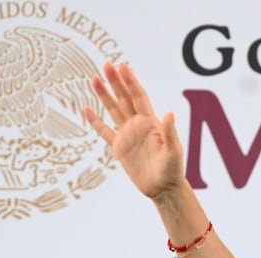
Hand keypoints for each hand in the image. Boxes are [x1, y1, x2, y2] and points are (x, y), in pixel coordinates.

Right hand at [84, 62, 182, 200]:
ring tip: (94, 79)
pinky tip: (87, 110)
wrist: (163, 189)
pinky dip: (96, 121)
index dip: (131, 81)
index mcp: (151, 122)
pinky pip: (105, 131)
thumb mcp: (173, 152)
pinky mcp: (120, 147)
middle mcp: (138, 125)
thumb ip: (170, 133)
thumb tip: (170, 113)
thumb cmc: (172, 170)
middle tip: (105, 64)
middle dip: (116, 81)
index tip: (123, 66)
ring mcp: (128, 135)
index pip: (139, 97)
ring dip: (105, 95)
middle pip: (125, 98)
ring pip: (114, 110)